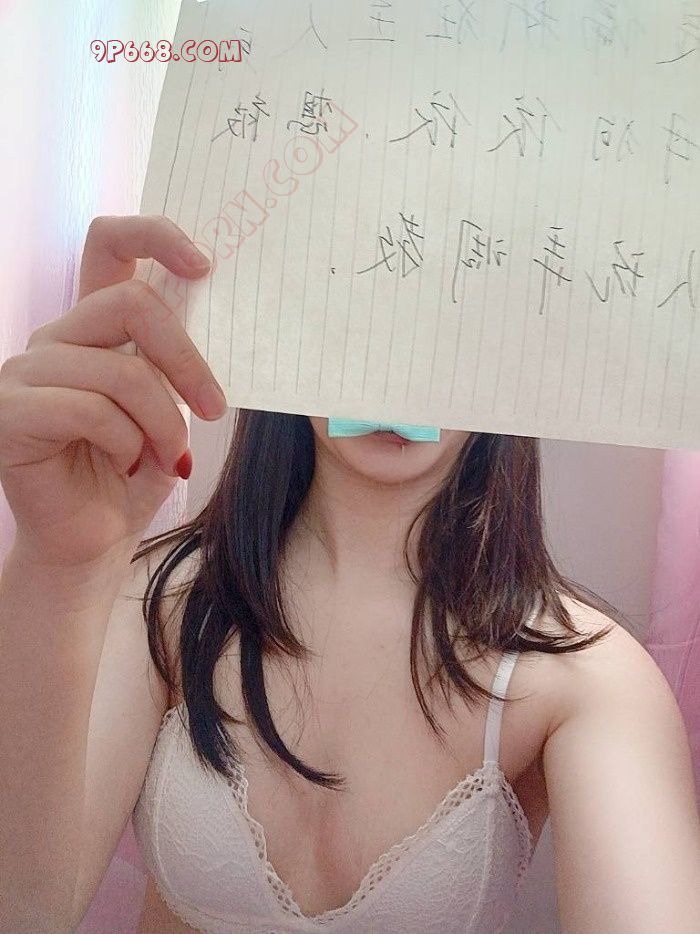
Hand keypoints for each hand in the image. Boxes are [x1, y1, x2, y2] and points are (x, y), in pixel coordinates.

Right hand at [0, 215, 226, 568]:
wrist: (94, 539)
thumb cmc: (134, 472)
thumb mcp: (168, 407)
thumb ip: (176, 361)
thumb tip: (222, 318)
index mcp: (93, 327)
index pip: (109, 244)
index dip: (155, 236)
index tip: (204, 264)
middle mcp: (56, 338)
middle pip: (131, 304)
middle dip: (188, 361)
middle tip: (215, 409)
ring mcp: (25, 372)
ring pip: (121, 371)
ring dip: (162, 423)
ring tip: (167, 457)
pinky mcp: (11, 412)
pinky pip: (91, 410)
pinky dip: (127, 443)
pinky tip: (126, 465)